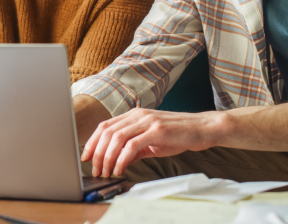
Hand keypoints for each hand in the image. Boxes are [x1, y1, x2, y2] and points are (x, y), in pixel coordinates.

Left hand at [81, 108, 218, 177]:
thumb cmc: (178, 134)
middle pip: (107, 132)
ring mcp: (147, 121)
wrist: (201, 128)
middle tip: (96, 170)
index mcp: (134, 115)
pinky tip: (120, 169)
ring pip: (117, 138)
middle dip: (97, 153)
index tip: (86, 156)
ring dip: (107, 157)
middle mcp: (138, 115)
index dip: (93, 141)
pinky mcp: (157, 130)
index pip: (105, 126)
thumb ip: (134, 147)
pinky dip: (122, 159)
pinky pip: (132, 145)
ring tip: (106, 172)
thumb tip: (117, 160)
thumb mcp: (151, 140)